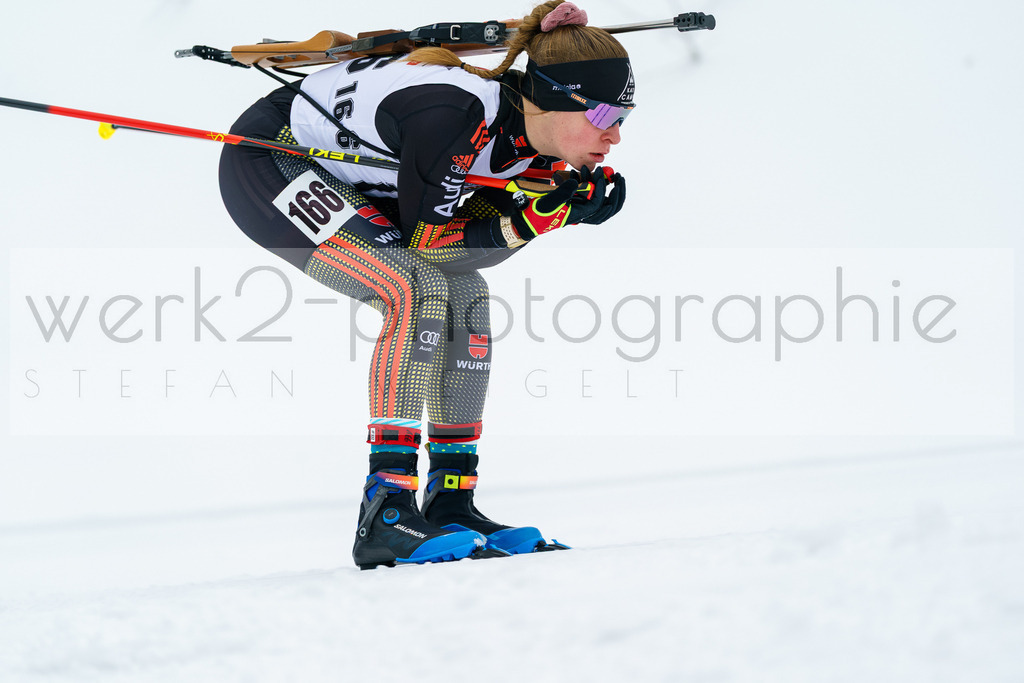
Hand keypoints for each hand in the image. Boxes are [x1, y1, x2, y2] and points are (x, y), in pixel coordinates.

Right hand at [508, 166, 625, 240]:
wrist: (529, 222)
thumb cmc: (537, 215)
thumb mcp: (549, 202)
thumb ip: (563, 192)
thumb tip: (576, 182)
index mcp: (578, 215)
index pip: (597, 202)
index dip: (600, 187)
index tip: (599, 173)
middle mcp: (582, 214)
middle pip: (607, 207)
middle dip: (616, 193)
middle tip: (619, 177)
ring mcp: (580, 210)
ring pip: (603, 203)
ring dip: (609, 190)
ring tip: (613, 176)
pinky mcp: (576, 205)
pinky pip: (592, 198)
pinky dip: (596, 188)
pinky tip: (592, 177)